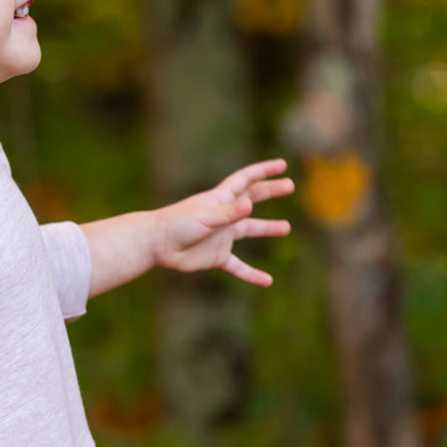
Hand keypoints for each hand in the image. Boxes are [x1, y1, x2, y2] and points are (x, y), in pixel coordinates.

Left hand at [153, 158, 293, 287]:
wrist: (157, 246)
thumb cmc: (177, 225)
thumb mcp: (204, 217)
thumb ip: (227, 213)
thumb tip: (249, 205)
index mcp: (221, 199)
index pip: (246, 180)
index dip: (264, 171)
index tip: (282, 165)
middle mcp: (224, 215)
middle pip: (252, 198)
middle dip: (270, 191)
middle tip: (290, 185)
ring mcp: (222, 236)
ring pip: (250, 230)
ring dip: (267, 228)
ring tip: (286, 228)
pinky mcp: (217, 256)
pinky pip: (238, 266)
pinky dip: (252, 274)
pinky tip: (267, 281)